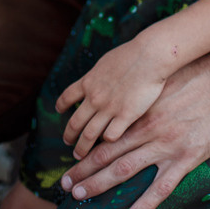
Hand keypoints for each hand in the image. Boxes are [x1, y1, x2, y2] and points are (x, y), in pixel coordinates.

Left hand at [57, 36, 166, 158]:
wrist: (149, 56)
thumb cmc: (132, 54)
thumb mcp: (106, 61)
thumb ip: (98, 75)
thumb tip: (94, 80)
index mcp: (89, 81)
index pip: (67, 96)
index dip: (62, 105)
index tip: (60, 110)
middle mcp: (95, 97)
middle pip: (75, 122)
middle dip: (69, 135)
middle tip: (68, 143)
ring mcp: (109, 108)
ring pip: (89, 135)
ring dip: (82, 147)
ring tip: (80, 154)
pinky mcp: (125, 116)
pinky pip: (110, 136)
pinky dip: (107, 142)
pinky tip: (108, 145)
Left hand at [59, 57, 209, 208]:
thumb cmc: (198, 74)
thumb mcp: (166, 81)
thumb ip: (147, 95)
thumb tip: (132, 100)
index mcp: (143, 111)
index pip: (107, 135)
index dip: (86, 149)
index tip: (70, 160)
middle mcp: (149, 129)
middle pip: (109, 154)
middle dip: (84, 171)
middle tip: (65, 186)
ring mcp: (167, 145)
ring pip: (126, 169)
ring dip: (101, 184)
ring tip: (81, 197)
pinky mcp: (187, 157)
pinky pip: (162, 186)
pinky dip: (145, 204)